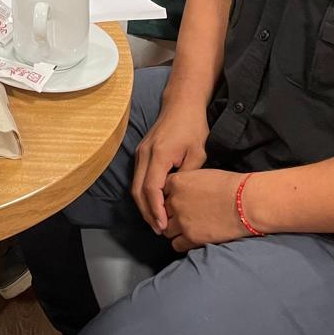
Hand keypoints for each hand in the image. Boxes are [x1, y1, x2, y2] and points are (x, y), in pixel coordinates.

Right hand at [131, 102, 209, 231]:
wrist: (181, 105)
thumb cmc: (193, 127)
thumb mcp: (198, 153)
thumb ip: (187, 176)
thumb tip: (180, 196)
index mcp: (158, 155)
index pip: (151, 189)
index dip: (156, 209)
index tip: (162, 225)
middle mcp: (144, 154)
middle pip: (138, 190)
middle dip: (147, 212)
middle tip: (158, 230)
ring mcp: (140, 153)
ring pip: (135, 185)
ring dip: (144, 205)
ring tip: (156, 221)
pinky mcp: (141, 153)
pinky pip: (138, 178)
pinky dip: (144, 194)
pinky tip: (154, 204)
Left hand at [162, 168, 247, 251]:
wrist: (247, 202)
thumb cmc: (230, 186)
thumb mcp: (201, 176)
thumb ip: (185, 184)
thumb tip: (180, 193)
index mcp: (176, 182)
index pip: (160, 194)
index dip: (169, 199)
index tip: (176, 204)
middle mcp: (174, 201)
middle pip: (161, 212)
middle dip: (170, 216)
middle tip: (182, 218)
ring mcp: (181, 220)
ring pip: (166, 230)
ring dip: (175, 231)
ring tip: (188, 229)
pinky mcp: (191, 237)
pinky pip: (176, 244)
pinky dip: (182, 243)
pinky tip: (192, 239)